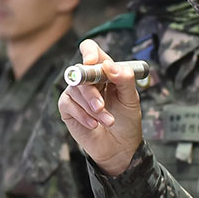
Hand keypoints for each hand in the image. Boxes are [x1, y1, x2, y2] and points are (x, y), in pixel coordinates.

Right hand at [58, 39, 143, 175]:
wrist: (120, 146)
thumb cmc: (126, 120)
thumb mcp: (131, 99)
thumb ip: (124, 79)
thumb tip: (109, 65)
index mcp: (104, 70)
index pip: (91, 50)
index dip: (89, 52)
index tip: (91, 62)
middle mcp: (88, 79)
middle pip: (81, 72)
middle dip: (92, 92)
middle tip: (102, 107)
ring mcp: (76, 92)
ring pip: (76, 90)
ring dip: (93, 109)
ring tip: (108, 121)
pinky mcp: (67, 108)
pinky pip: (69, 105)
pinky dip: (83, 116)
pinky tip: (94, 125)